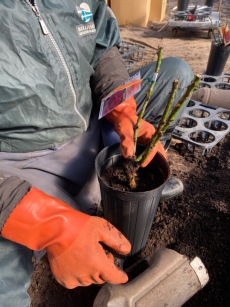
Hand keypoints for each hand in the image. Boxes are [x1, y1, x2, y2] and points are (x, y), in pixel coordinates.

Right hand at [2, 187, 130, 287]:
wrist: (53, 228)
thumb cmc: (75, 226)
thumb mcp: (101, 227)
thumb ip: (116, 240)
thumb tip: (126, 248)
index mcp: (97, 263)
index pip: (114, 277)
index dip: (120, 276)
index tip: (123, 276)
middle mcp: (85, 274)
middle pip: (101, 277)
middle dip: (104, 267)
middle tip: (100, 252)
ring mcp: (73, 278)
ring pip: (88, 280)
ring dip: (91, 271)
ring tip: (86, 254)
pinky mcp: (62, 278)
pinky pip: (75, 281)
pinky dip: (78, 274)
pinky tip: (76, 261)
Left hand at [106, 96, 166, 166]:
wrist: (121, 117)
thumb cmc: (124, 122)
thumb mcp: (125, 131)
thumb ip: (127, 142)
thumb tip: (128, 155)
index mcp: (150, 132)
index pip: (153, 147)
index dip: (148, 157)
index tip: (142, 165)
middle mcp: (152, 135)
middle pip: (159, 149)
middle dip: (159, 158)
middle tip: (158, 169)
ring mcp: (149, 138)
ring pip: (156, 149)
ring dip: (155, 157)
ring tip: (155, 168)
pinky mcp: (145, 140)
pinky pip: (150, 149)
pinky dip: (149, 155)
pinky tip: (146, 161)